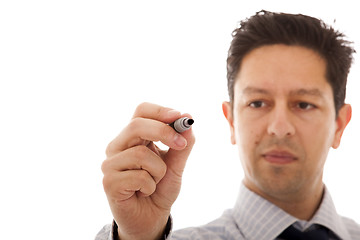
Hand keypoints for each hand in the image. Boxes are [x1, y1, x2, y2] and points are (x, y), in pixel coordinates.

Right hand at [101, 102, 194, 239]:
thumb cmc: (160, 188)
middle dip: (164, 132)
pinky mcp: (109, 182)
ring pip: (141, 154)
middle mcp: (118, 146)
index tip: (180, 117)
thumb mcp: (176, 165)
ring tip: (154, 182)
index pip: (141, 111)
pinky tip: (144, 192)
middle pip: (137, 125)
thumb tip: (188, 118)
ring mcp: (110, 164)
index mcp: (133, 137)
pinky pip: (138, 176)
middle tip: (181, 144)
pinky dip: (150, 186)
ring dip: (159, 171)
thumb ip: (182, 145)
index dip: (160, 111)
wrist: (151, 218)